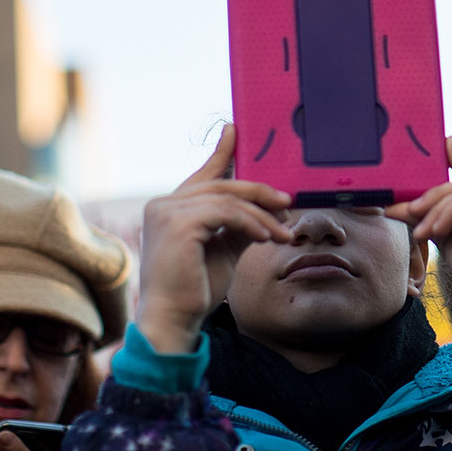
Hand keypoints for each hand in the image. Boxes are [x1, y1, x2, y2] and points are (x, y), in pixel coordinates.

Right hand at [134, 125, 292, 354]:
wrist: (175, 320)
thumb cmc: (196, 289)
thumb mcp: (225, 248)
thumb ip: (240, 224)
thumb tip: (270, 207)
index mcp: (170, 207)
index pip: (202, 174)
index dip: (221, 152)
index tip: (234, 130)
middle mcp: (163, 204)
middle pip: (223, 185)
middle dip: (260, 192)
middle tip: (288, 203)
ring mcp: (167, 211)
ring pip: (229, 199)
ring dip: (262, 215)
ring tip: (283, 233)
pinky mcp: (178, 224)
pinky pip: (227, 213)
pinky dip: (252, 223)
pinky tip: (267, 237)